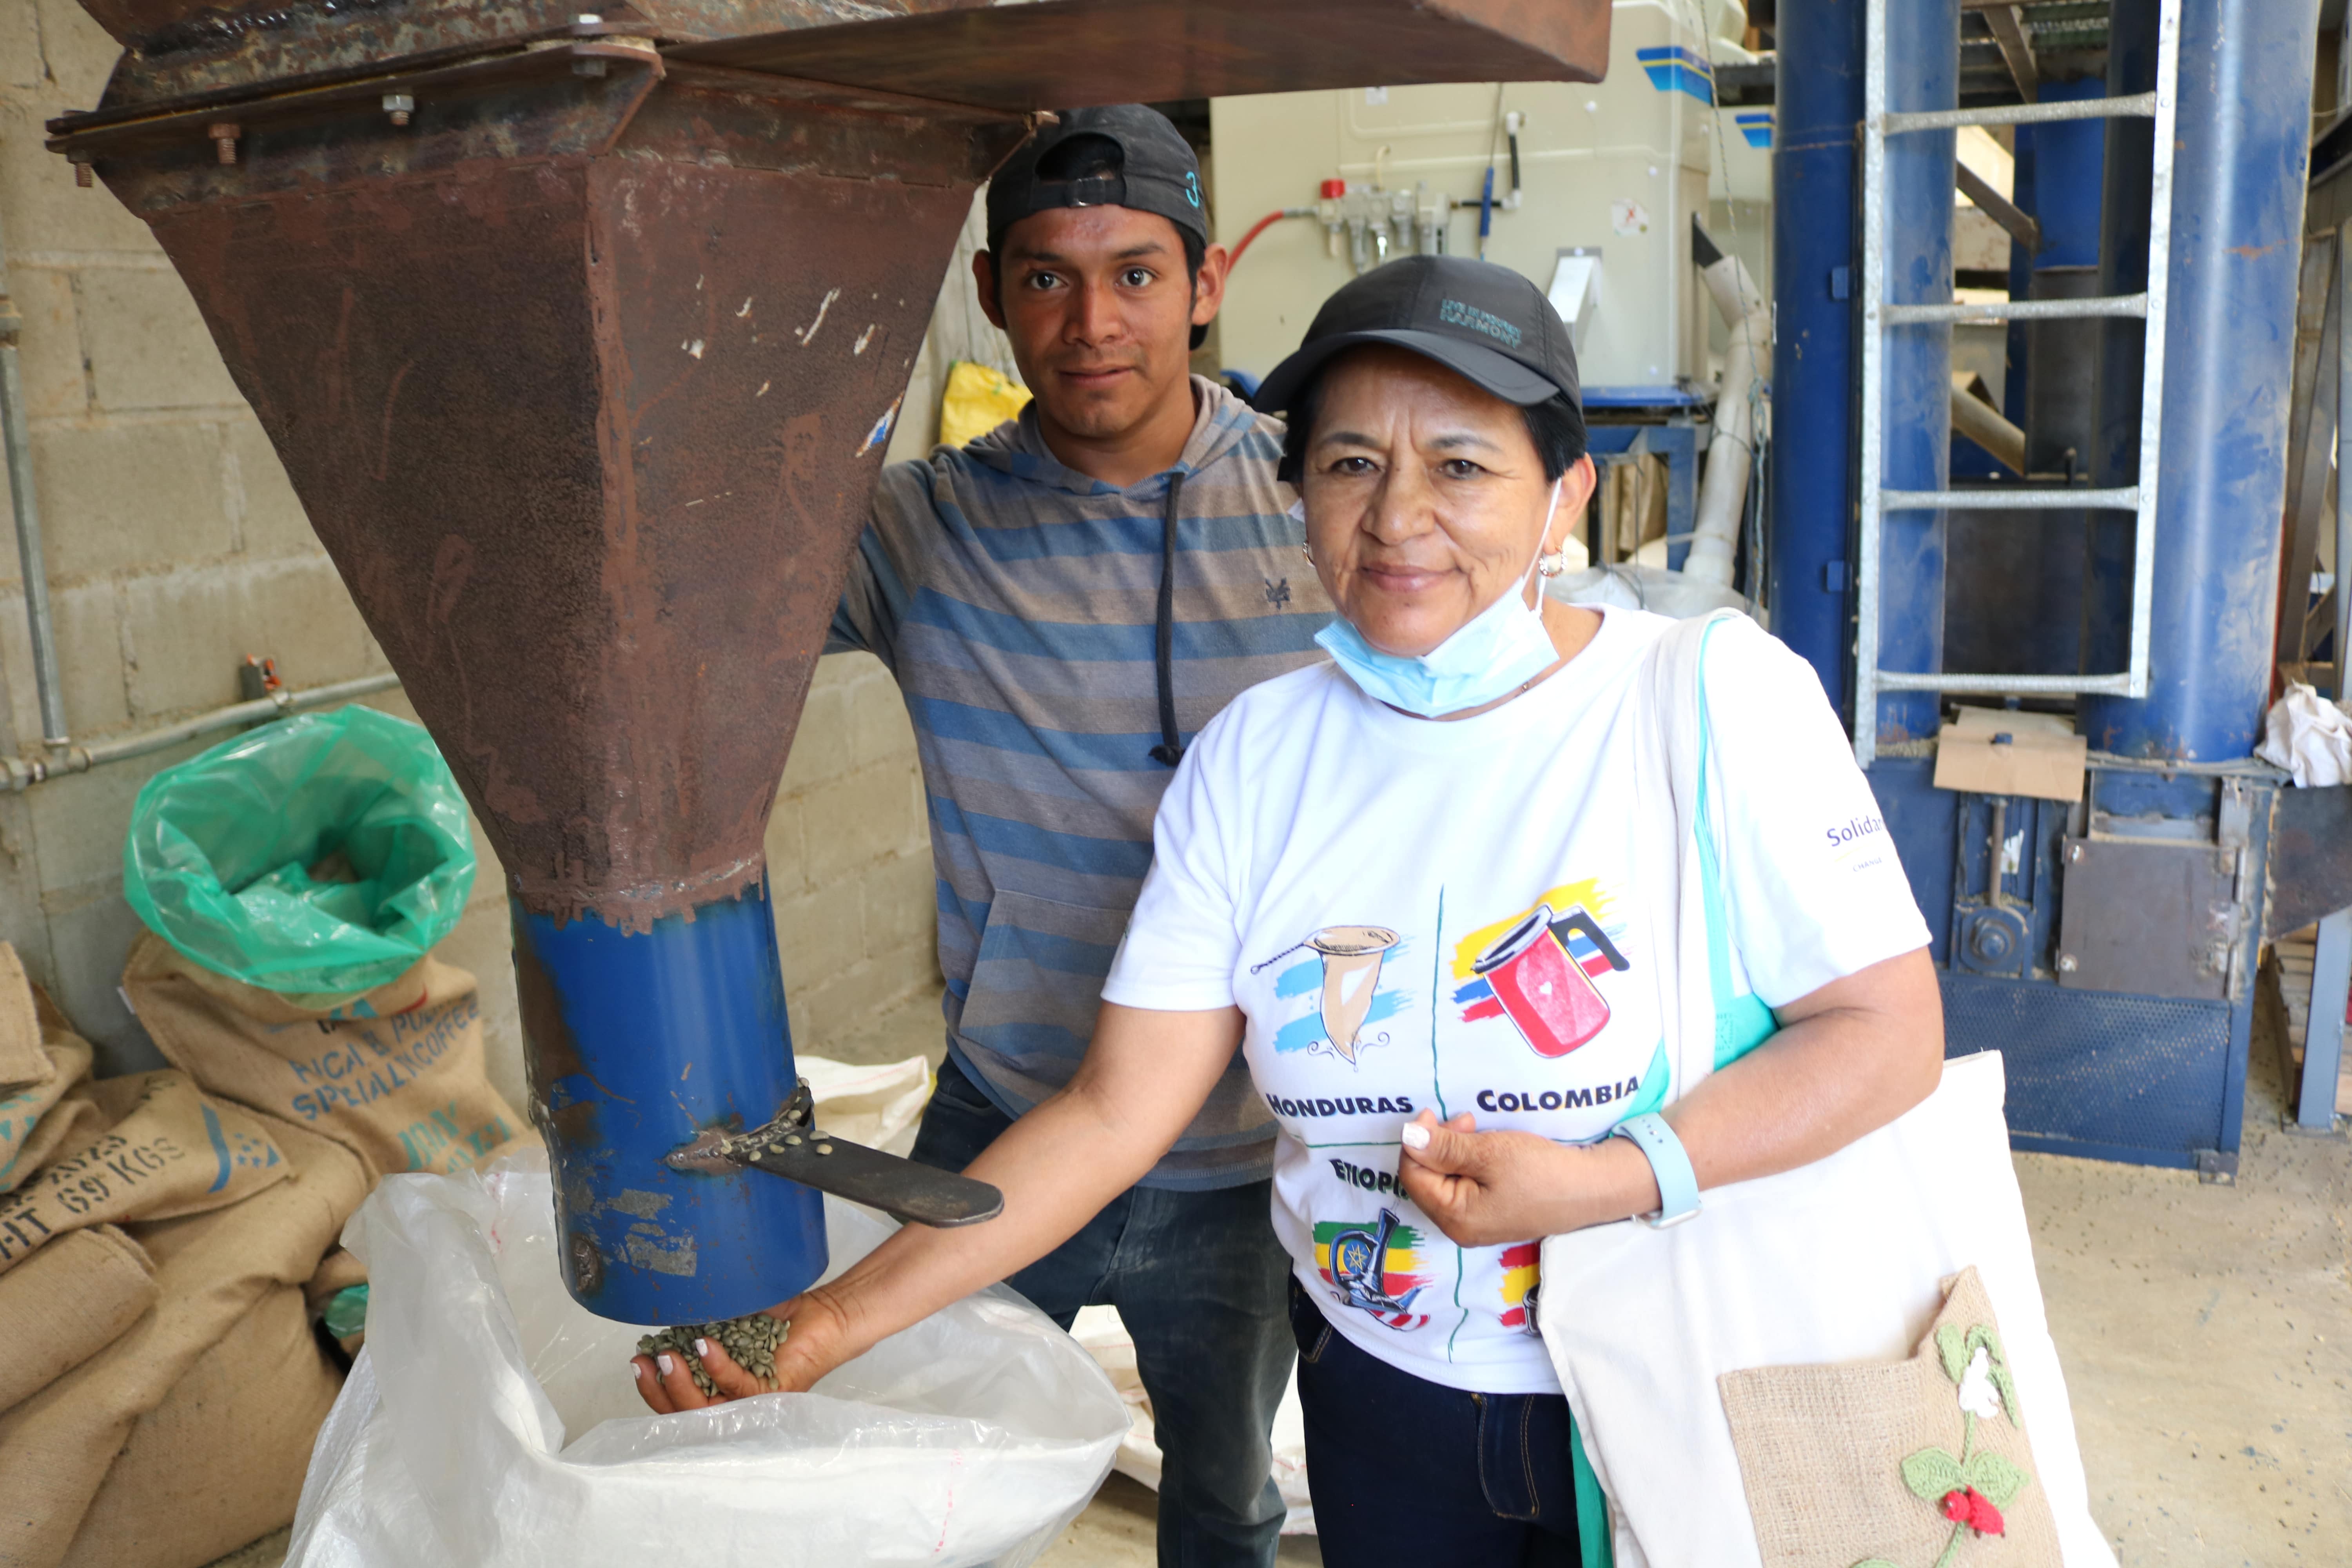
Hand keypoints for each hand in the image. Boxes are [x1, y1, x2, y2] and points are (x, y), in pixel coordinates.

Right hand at [629, 1286, 863, 1412]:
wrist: (826, 1314)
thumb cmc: (781, 1317)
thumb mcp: (730, 1314)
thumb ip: (701, 1319)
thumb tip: (665, 1309)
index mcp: (717, 1387)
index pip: (676, 1399)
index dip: (652, 1385)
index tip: (637, 1358)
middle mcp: (732, 1401)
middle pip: (684, 1412)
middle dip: (657, 1390)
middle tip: (644, 1363)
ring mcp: (753, 1401)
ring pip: (707, 1409)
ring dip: (682, 1385)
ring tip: (669, 1358)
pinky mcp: (774, 1393)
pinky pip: (740, 1387)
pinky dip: (719, 1367)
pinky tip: (705, 1346)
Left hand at [1395, 1109, 1652, 1245]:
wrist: (1592, 1187)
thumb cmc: (1541, 1171)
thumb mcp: (1489, 1153)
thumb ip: (1444, 1147)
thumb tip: (1406, 1136)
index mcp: (1455, 1218)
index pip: (1413, 1176)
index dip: (1417, 1141)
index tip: (1434, 1113)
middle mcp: (1461, 1228)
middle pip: (1427, 1180)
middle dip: (1436, 1145)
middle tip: (1463, 1120)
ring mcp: (1478, 1224)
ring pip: (1446, 1181)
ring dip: (1453, 1150)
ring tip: (1476, 1128)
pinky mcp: (1495, 1214)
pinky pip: (1466, 1186)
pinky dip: (1468, 1163)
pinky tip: (1486, 1148)